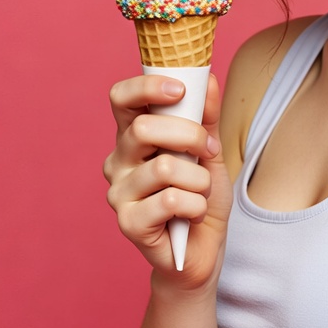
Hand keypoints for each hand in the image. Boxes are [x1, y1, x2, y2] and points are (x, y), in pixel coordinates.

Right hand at [104, 73, 232, 289]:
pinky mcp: (128, 223)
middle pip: (144, 128)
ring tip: (200, 191)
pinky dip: (196, 205)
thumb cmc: (200, 194)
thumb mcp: (209, 149)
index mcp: (132, 137)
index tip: (179, 90)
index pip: (121, 98)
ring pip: (165, 167)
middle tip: (208, 150)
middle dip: (190, 135)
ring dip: (199, 179)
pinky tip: (192, 215)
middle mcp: (118, 161)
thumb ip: (206, 116)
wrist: (203, 248)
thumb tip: (209, 79)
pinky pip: (171, 200)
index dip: (146, 87)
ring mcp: (118, 193)